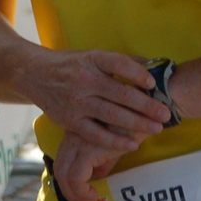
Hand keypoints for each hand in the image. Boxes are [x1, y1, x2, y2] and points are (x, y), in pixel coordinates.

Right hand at [22, 48, 169, 151]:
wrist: (34, 73)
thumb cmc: (71, 65)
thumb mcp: (92, 56)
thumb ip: (120, 62)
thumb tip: (152, 66)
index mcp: (92, 59)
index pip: (119, 64)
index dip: (138, 74)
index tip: (153, 85)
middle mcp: (85, 79)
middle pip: (121, 93)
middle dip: (146, 105)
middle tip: (166, 113)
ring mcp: (77, 101)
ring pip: (112, 115)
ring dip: (137, 123)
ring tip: (157, 128)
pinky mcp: (71, 120)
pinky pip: (96, 134)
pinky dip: (115, 141)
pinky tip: (132, 144)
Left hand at [51, 131, 136, 200]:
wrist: (143, 113)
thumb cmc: (131, 125)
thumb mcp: (112, 144)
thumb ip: (102, 160)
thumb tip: (97, 177)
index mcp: (76, 134)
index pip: (62, 162)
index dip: (68, 183)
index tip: (80, 197)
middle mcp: (72, 137)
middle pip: (59, 170)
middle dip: (69, 192)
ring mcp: (78, 142)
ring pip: (64, 175)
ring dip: (75, 194)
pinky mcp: (88, 149)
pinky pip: (76, 177)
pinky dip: (82, 191)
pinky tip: (95, 194)